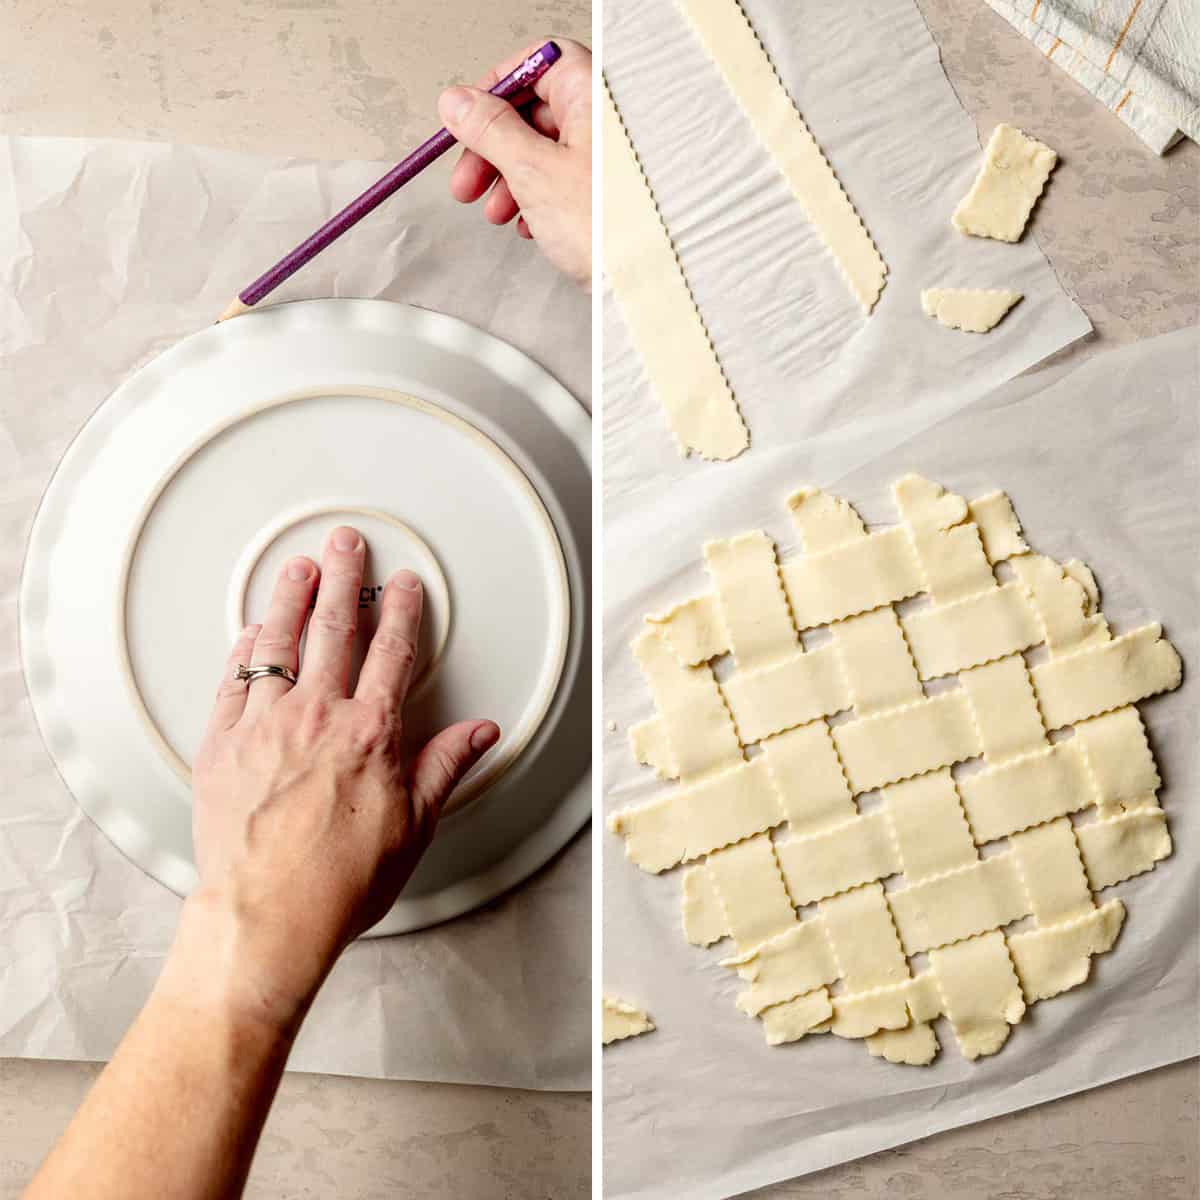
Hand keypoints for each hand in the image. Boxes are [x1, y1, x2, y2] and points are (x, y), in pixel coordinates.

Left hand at [184, 526, 498, 1032]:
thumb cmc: (340, 880)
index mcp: (371, 733)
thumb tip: (481, 733)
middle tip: (347, 542)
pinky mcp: (221, 746)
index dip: (401, 611)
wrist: (267, 917)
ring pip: (279, 644)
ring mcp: (265, 727)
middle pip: (336, 629)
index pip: (392, 653)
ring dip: (291, 599)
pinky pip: (233, 684)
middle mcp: (318, 717)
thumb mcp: (415, 824)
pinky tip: (250, 633)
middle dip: (346, 578)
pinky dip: (244, 653)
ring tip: (298, 567)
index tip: (404, 585)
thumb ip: (446, 765)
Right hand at [438, 39, 591, 288]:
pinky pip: (564, 180)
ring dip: (510, 179)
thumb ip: (490, 130)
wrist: (640, 285)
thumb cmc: (605, 228)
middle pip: (535, 112)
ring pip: (545, 150)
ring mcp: (609, 157)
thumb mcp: (532, 170)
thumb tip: (458, 103)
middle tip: (468, 179)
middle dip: (493, 148)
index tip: (467, 120)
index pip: (536, 64)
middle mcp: (606, 118)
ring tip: (495, 211)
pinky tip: (527, 224)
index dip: (495, 91)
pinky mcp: (608, 191)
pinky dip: (537, 198)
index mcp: (594, 94)